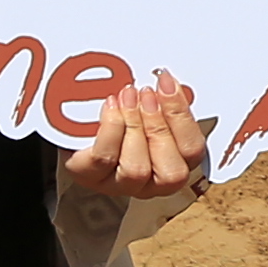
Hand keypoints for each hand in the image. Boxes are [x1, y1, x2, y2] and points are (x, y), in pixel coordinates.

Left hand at [62, 69, 203, 208]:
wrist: (75, 121)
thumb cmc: (118, 114)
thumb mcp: (146, 105)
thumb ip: (162, 100)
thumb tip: (167, 81)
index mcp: (174, 162)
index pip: (192, 150)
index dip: (182, 117)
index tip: (167, 85)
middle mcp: (151, 182)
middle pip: (171, 171)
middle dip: (159, 124)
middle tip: (146, 92)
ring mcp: (120, 185)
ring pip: (137, 169)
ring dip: (134, 125)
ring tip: (126, 97)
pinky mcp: (91, 178)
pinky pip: (104, 159)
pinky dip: (109, 129)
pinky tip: (109, 106)